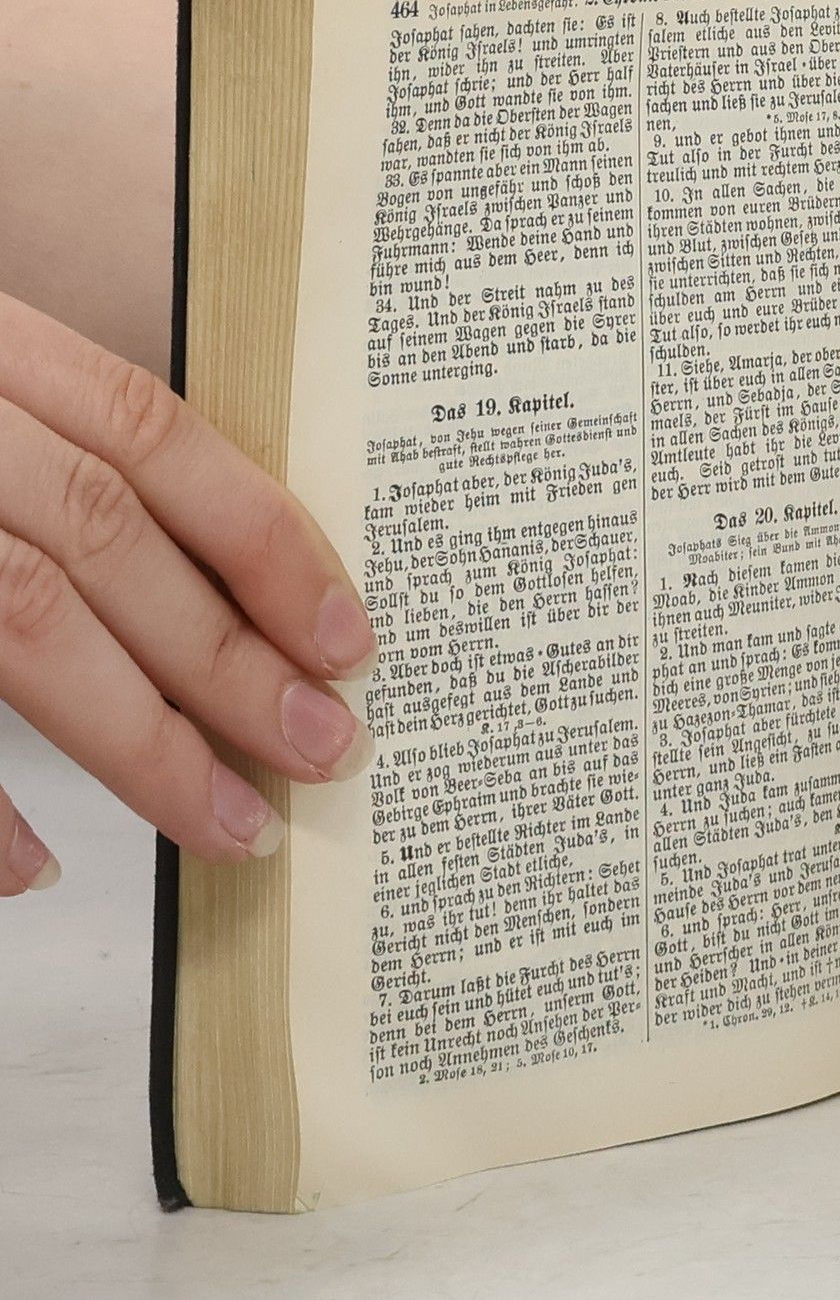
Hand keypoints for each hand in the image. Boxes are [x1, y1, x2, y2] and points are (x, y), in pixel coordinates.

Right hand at [0, 296, 377, 896]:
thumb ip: (49, 453)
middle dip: (226, 659)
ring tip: (227, 828)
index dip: (260, 538)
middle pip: (96, 538)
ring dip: (134, 741)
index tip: (347, 640)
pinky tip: (31, 869)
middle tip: (323, 753)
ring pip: (13, 619)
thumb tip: (220, 592)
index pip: (147, 430)